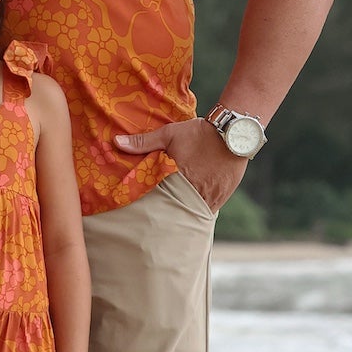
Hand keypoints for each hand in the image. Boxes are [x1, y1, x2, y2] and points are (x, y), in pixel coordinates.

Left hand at [114, 111, 245, 211]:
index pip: (158, 200)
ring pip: (192, 213)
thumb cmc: (199, 133)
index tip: (140, 211)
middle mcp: (193, 193)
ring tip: (172, 217)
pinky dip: (198, 209)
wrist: (234, 133)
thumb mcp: (169, 134)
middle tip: (154, 219)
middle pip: (175, 210)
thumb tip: (116, 142)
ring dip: (183, 212)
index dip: (150, 206)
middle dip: (166, 213)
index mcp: (177, 179)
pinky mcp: (222, 197)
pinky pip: (208, 210)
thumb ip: (143, 142)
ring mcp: (210, 198)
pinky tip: (190, 208)